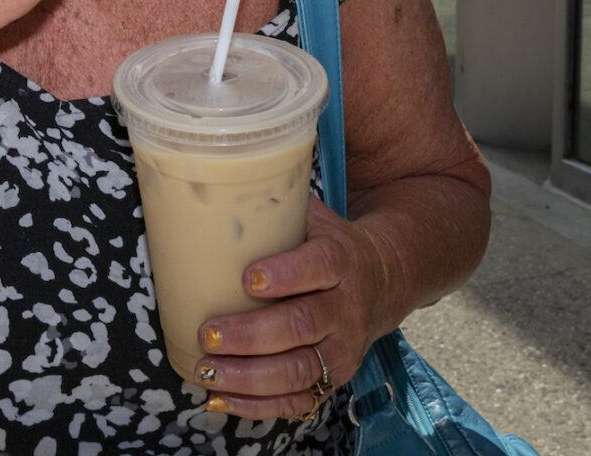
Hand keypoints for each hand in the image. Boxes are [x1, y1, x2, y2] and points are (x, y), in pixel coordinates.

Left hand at [189, 196, 389, 420]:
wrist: (383, 279)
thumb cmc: (328, 244)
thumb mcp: (313, 216)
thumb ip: (275, 203)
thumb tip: (216, 184)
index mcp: (340, 259)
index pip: (318, 266)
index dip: (285, 275)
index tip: (248, 279)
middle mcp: (346, 307)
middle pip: (303, 325)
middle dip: (252, 334)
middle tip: (209, 333)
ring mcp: (342, 348)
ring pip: (299, 370)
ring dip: (250, 376)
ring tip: (207, 370)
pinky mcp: (333, 378)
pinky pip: (299, 400)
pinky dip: (259, 406)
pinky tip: (221, 398)